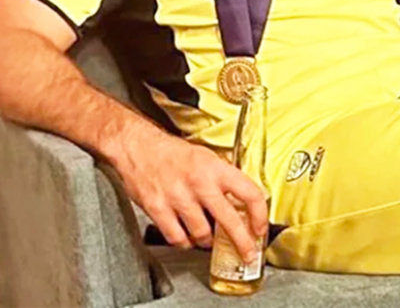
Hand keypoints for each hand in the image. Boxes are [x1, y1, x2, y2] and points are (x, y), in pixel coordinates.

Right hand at [109, 128, 267, 262]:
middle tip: (247, 253)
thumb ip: (224, 179)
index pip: (249, 193)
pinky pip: (177, 237)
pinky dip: (184, 242)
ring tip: (208, 237)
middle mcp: (200, 184)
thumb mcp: (208, 158)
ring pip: (202, 233)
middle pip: (229, 221)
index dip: (260, 215)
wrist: (138, 146)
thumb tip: (243, 202)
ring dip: (207, 240)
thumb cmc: (174, 153)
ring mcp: (178, 197)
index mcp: (217, 169)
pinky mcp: (157, 209)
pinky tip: (186, 237)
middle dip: (242, 242)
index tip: (260, 228)